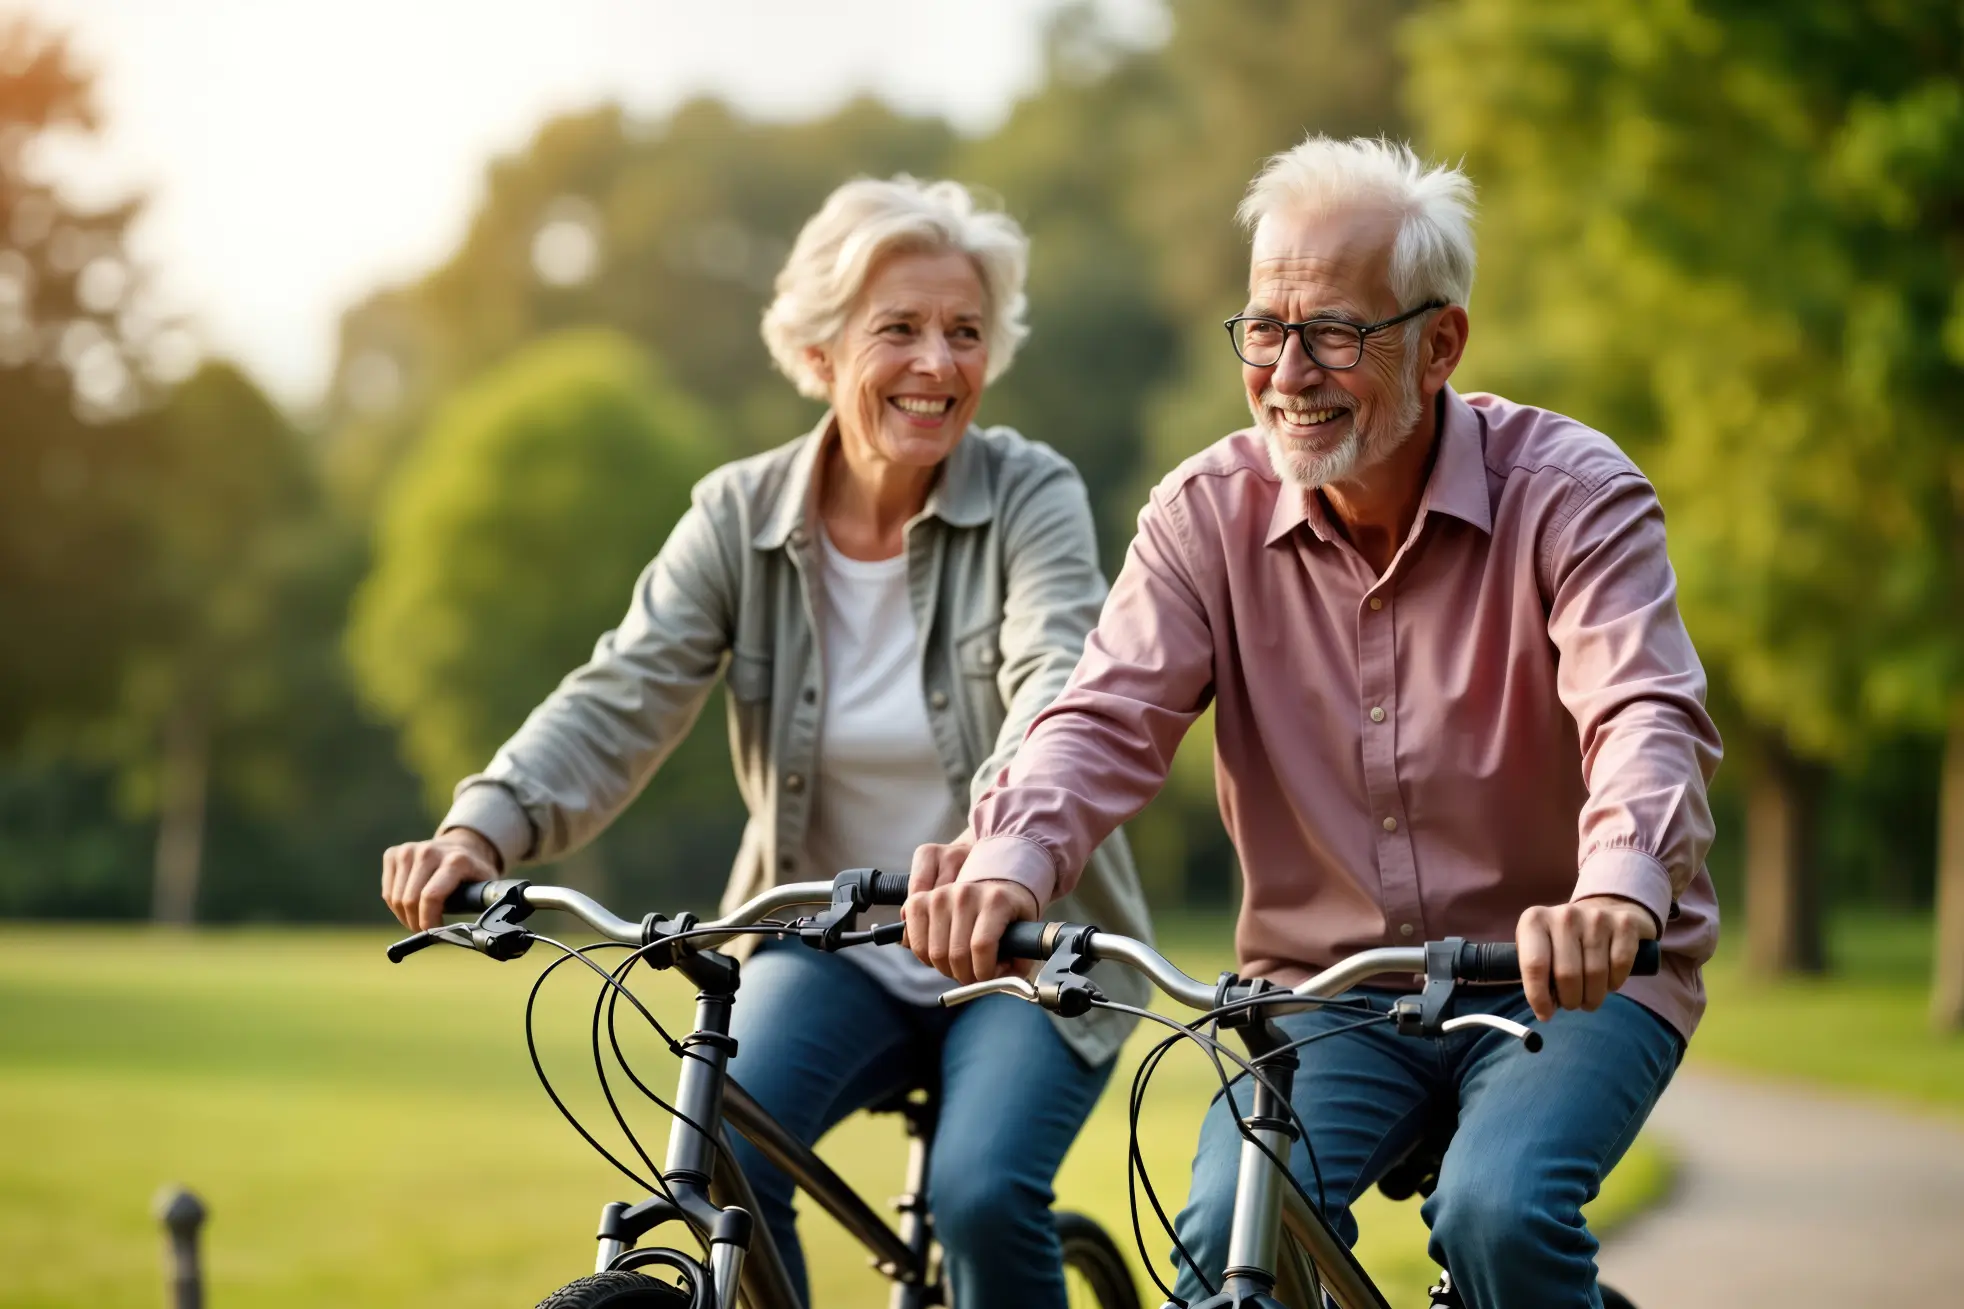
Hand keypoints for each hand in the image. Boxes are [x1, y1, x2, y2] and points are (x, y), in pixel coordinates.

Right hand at [382, 828, 500, 930]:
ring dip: (405, 917)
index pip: (431, 897)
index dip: (428, 922)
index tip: (434, 933)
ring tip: (420, 919)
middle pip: (410, 900)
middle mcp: (429, 851)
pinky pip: (387, 893)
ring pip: (395, 899)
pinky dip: (396, 907)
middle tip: (426, 931)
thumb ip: (479, 905)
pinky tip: (412, 905)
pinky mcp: (393, 853)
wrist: (461, 846)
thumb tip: (474, 932)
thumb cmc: (472, 873)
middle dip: (416, 923)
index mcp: (456, 860)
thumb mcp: (485, 886)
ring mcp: (408, 850)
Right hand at [902, 837, 1038, 984]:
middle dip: (966, 976)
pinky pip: (915, 944)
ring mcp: (940, 895)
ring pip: (935, 953)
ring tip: (959, 965)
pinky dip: (925, 958)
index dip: (984, 972)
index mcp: (995, 900)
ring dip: (946, 970)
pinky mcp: (919, 901)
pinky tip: (940, 954)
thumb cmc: (1009, 914)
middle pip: (957, 954)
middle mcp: (965, 893)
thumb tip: (1000, 982)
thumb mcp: (1025, 933)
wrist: (992, 885)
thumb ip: (1020, 961)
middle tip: (973, 976)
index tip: (988, 978)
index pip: (981, 946)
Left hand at [1516, 895, 1658, 1022]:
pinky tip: (1609, 981)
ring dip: (1593, 996)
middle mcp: (1564, 915)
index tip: (1545, 1014)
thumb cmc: (1564, 940)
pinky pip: (1620, 966)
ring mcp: (1596, 917)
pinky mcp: (1625, 924)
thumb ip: (1536, 974)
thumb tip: (1544, 1010)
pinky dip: (1615, 983)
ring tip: (1589, 996)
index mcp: (1534, 921)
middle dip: (1570, 1000)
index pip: (1534, 965)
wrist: (1604, 909)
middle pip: (1566, 975)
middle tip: (1572, 1004)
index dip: (1539, 997)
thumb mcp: (1540, 948)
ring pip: (1595, 974)